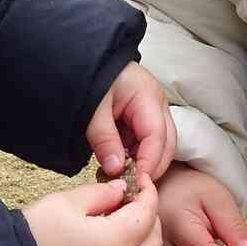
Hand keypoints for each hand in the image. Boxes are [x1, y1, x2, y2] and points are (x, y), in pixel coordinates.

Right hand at [23, 176, 161, 245]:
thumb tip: (121, 190)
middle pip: (154, 239)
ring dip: (141, 238)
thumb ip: (101, 194)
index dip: (147, 192)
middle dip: (149, 216)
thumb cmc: (36, 235)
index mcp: (118, 242)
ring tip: (118, 219)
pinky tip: (108, 242)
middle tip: (132, 198)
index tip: (139, 178)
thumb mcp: (67, 202)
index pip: (148, 212)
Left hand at [84, 62, 175, 182]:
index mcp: (147, 96)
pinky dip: (134, 156)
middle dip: (150, 167)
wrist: (80, 60)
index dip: (148, 163)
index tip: (134, 183)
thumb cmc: (88, 75)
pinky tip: (117, 164)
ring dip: (141, 163)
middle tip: (128, 185)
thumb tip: (116, 169)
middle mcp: (156, 104)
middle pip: (166, 144)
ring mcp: (151, 110)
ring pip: (158, 146)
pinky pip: (144, 142)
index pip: (157, 137)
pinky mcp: (141, 117)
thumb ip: (103, 139)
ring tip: (118, 176)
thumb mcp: (91, 108)